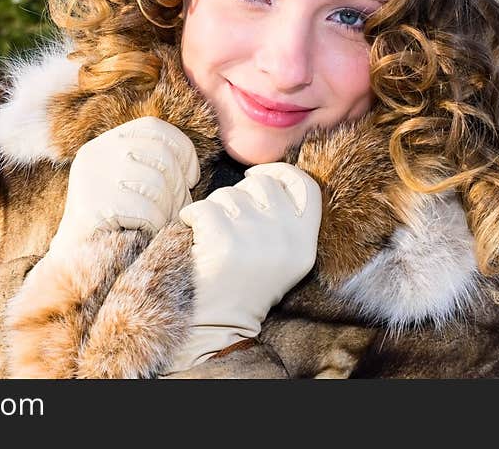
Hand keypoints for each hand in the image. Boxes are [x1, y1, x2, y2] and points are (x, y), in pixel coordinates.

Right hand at [48, 116, 200, 256]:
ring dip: (168, 210)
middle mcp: (95, 155)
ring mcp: (91, 179)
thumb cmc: (116, 224)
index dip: (181, 148)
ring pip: (158, 185)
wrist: (76, 262)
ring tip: (159, 224)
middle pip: (161, 156)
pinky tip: (144, 233)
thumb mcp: (131, 184)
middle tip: (176, 211)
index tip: (190, 177)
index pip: (153, 128)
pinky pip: (147, 212)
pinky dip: (154, 226)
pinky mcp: (93, 207)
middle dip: (178, 187)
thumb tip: (189, 168)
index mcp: (103, 144)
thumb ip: (153, 166)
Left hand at [166, 162, 321, 372]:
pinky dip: (191, 217)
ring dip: (214, 209)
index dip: (281, 172)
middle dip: (239, 193)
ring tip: (214, 238)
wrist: (221, 326)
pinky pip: (202, 208)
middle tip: (228, 219)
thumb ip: (284, 219)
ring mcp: (256, 237)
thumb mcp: (283, 256)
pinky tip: (195, 236)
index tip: (257, 175)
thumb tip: (263, 175)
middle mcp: (286, 237)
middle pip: (262, 183)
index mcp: (305, 242)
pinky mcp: (224, 241)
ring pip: (228, 194)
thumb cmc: (247, 285)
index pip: (306, 186)